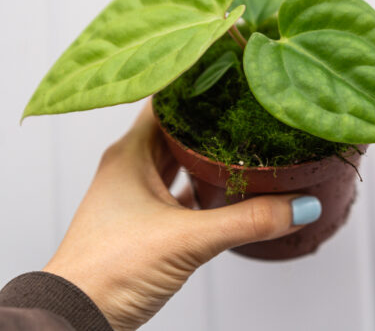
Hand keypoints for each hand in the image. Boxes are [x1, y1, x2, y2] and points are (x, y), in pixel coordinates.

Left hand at [43, 98, 318, 330]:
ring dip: (207, 154)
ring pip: (178, 161)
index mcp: (130, 153)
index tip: (230, 67)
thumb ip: (246, 221)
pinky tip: (227, 191)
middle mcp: (130, 167)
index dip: (197, 81)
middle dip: (211, 117)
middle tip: (248, 102)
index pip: (166, 98)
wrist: (76, 317)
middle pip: (176, 128)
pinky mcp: (144, 223)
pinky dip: (202, 189)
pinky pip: (179, 193)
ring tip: (245, 140)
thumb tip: (298, 206)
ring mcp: (135, 195)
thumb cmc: (109, 270)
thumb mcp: (187, 239)